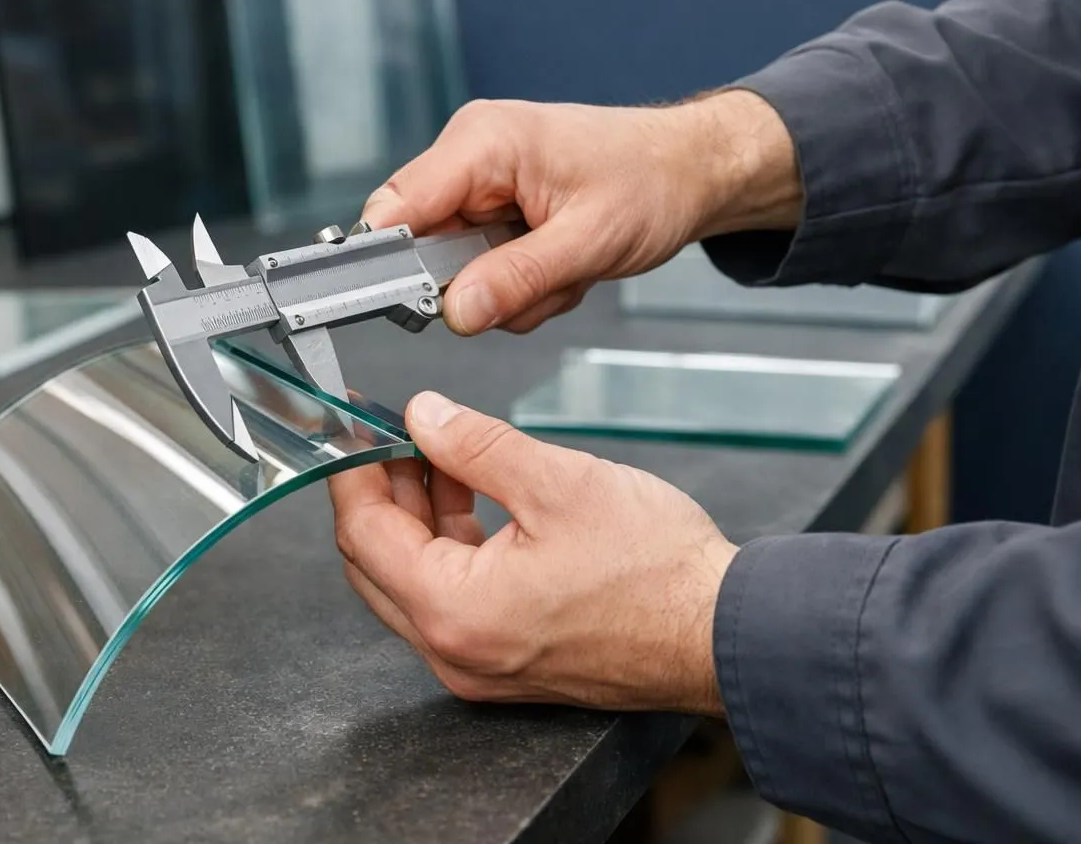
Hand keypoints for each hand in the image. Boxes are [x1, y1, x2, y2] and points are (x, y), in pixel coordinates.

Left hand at [328, 391, 737, 714]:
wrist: (726, 634)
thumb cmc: (661, 575)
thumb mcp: (558, 482)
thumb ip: (476, 445)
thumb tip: (425, 417)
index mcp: (455, 611)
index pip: (363, 533)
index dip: (354, 467)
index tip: (355, 425)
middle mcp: (456, 651)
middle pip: (376, 562)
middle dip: (380, 490)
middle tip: (393, 433)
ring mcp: (481, 664)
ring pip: (414, 580)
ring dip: (417, 514)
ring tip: (439, 451)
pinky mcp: (509, 661)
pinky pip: (452, 598)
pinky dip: (451, 544)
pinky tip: (472, 494)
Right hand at [359, 91, 799, 334]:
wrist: (690, 170)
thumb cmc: (651, 181)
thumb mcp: (589, 240)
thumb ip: (516, 278)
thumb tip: (456, 311)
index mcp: (482, 142)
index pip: (396, 206)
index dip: (389, 260)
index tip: (408, 304)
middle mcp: (471, 153)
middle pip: (421, 244)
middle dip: (474, 281)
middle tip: (535, 281)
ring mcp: (481, 181)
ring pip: (453, 265)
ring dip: (507, 287)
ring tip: (561, 268)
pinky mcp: (494, 205)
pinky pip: (479, 265)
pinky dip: (519, 280)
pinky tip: (559, 264)